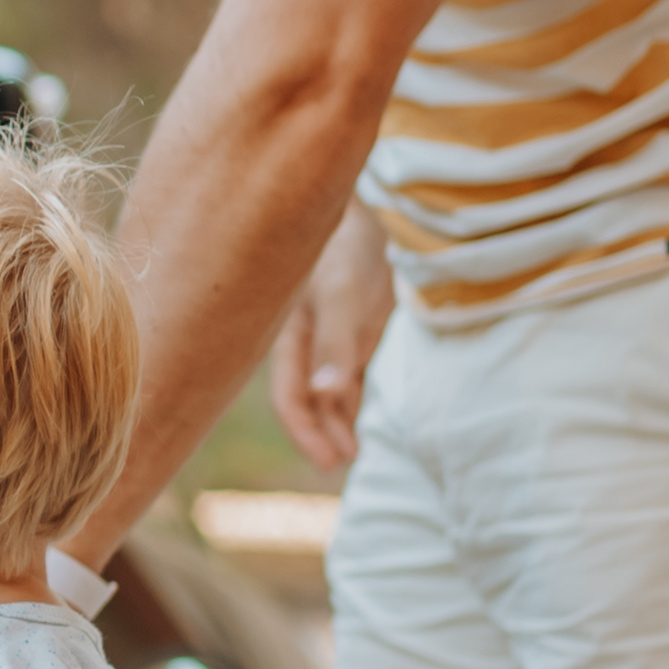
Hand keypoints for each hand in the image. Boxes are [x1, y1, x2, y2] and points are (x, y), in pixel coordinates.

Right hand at [267, 203, 392, 472]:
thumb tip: (326, 395)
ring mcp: (336, 335)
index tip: (327, 462)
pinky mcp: (361, 327)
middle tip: (344, 462)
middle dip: (323, 433)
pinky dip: (356, 396)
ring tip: (356, 451)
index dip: (306, 431)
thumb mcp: (342, 292)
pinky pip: (354, 372)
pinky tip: (368, 415)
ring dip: (341, 419)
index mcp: (292, 335)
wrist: (376, 206)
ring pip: (333, 390)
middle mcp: (311, 342)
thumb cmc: (348, 243)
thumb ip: (335, 342)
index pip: (292, 397)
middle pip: (311, 400)